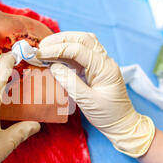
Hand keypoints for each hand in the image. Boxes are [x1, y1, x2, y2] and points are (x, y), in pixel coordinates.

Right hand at [37, 32, 154, 157]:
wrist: (121, 124)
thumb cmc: (108, 115)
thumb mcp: (87, 101)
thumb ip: (70, 82)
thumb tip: (53, 66)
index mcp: (105, 68)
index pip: (79, 50)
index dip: (57, 49)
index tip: (40, 54)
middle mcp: (104, 61)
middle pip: (82, 39)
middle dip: (60, 40)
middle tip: (41, 46)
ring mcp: (100, 63)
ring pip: (82, 42)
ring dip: (63, 42)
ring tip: (46, 48)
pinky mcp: (94, 68)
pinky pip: (81, 53)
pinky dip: (66, 52)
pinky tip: (54, 56)